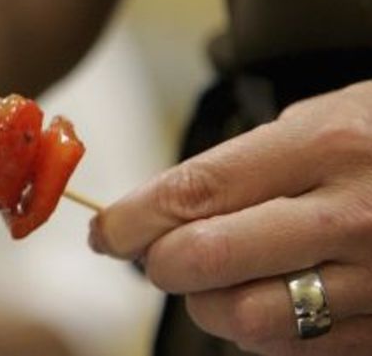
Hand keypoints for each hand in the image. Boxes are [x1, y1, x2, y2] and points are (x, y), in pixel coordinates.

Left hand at [89, 81, 371, 354]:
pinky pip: (298, 352)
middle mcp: (353, 216)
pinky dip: (262, 335)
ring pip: (246, 320)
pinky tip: (269, 299)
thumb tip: (150, 213)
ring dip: (208, 306)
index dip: (131, 220)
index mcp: (327, 147)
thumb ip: (237, 167)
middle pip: (206, 261)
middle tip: (153, 256)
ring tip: (216, 280)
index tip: (105, 231)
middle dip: (158, 264)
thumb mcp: (318, 119)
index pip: (195, 192)